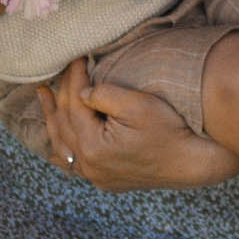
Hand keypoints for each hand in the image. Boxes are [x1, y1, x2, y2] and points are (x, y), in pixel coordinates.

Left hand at [36, 59, 238, 191]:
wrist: (194, 162)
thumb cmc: (170, 129)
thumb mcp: (137, 104)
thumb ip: (104, 94)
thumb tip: (82, 92)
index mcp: (94, 147)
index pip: (74, 104)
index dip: (74, 78)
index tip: (77, 57)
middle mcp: (91, 167)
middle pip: (65, 125)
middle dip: (60, 96)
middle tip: (55, 73)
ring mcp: (99, 177)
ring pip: (65, 147)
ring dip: (54, 121)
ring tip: (44, 98)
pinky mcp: (109, 181)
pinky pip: (78, 165)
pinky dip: (65, 151)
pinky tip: (56, 147)